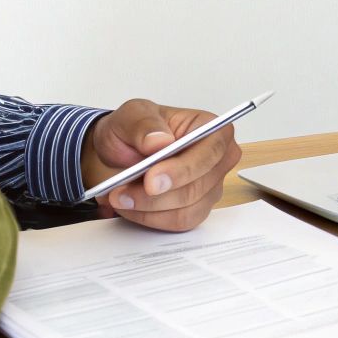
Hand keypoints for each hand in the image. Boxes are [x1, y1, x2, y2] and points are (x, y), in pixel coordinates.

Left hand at [80, 100, 241, 231]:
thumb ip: (144, 124)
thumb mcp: (131, 115)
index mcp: (213, 130)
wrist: (120, 152)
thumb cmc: (135, 131)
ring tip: (120, 197)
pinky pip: (177, 223)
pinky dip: (149, 218)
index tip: (151, 181)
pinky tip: (131, 205)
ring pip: (186, 210)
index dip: (183, 169)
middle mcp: (218, 161)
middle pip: (198, 187)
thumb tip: (161, 140)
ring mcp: (210, 188)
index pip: (211, 153)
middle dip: (156, 195)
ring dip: (148, 208)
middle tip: (121, 192)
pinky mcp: (196, 209)